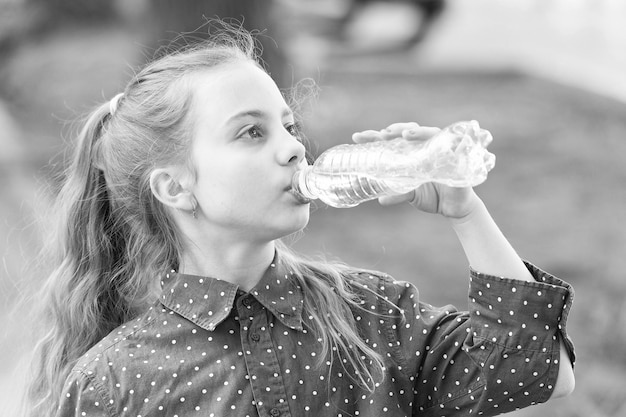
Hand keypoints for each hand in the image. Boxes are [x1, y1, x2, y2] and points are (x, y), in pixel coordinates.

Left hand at [352, 122, 481, 219]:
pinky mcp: (457, 158)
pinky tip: (439, 140)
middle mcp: (425, 148)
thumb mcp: (413, 195)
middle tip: (382, 134)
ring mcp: (441, 150)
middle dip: (395, 130)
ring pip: (430, 133)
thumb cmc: (433, 196)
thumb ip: (398, 194)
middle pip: (410, 131)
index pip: (392, 141)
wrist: (456, 208)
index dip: (375, 137)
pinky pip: (455, 146)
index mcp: (410, 154)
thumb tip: (381, 200)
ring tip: (405, 134)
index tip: (357, 137)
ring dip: (419, 131)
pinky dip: (449, 142)